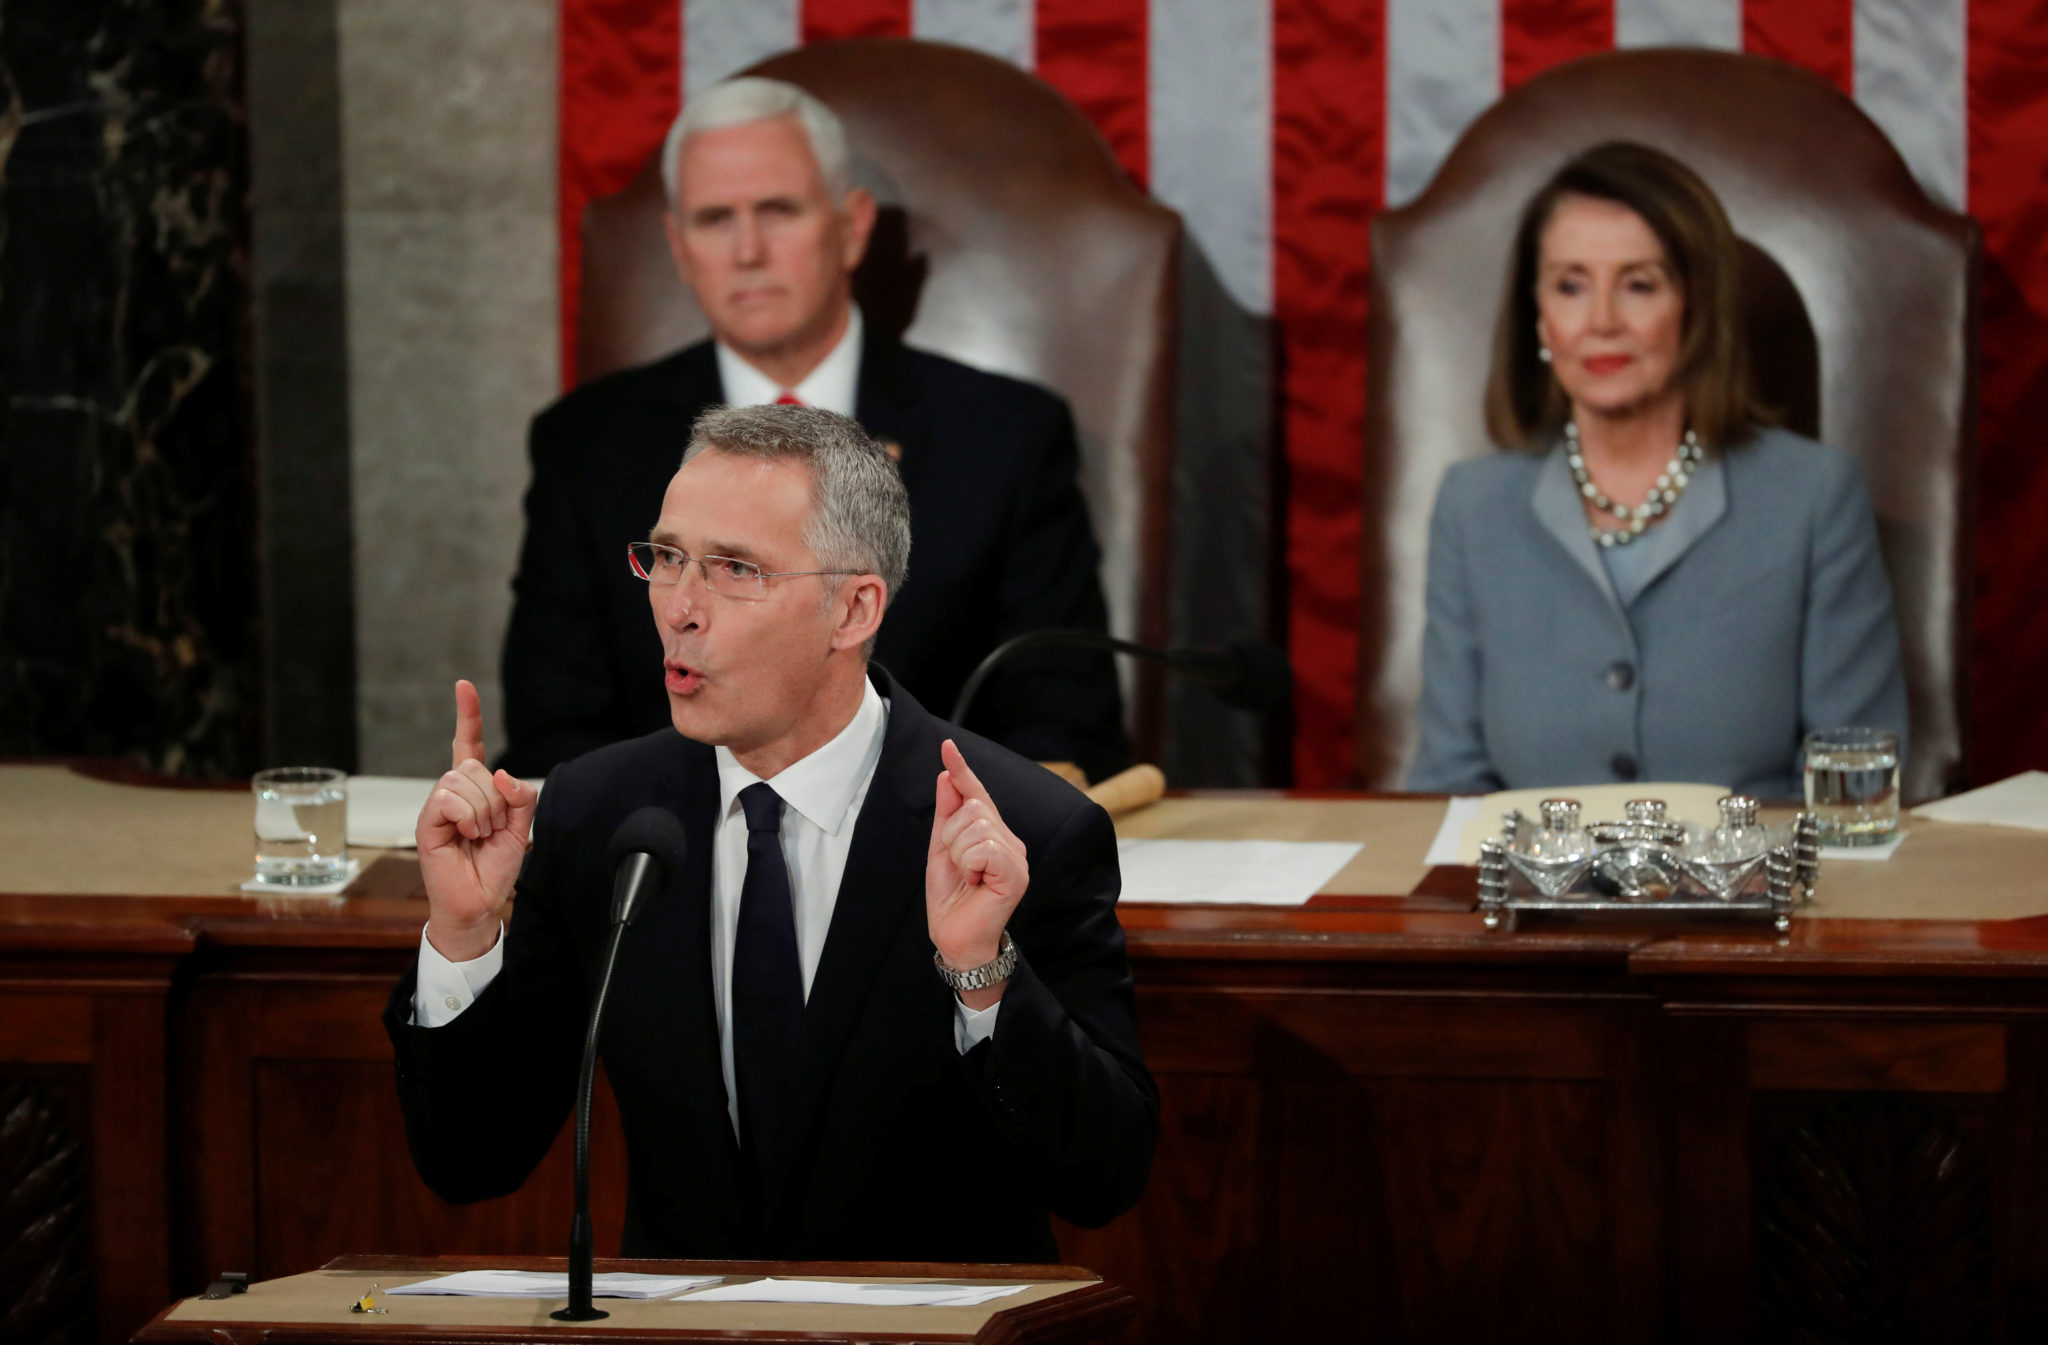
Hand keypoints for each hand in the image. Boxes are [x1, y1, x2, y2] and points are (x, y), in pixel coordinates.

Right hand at [417, 679, 537, 961]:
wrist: (480, 902)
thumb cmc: (495, 867)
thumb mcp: (522, 829)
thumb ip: (521, 798)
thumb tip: (504, 774)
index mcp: (477, 790)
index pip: (470, 744)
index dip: (468, 715)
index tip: (464, 686)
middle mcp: (454, 792)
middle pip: (475, 766)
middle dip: (496, 798)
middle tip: (492, 828)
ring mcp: (438, 806)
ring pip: (463, 781)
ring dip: (483, 811)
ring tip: (479, 835)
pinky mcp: (427, 822)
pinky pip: (448, 798)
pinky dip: (466, 815)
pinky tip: (466, 834)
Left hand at [926, 739, 1027, 1004]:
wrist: (955, 938)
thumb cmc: (951, 899)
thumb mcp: (940, 850)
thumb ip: (945, 814)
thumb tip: (945, 776)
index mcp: (994, 834)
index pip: (976, 794)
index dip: (962, 770)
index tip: (947, 746)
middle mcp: (1010, 841)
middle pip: (972, 807)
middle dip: (950, 836)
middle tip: (957, 867)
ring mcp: (1016, 857)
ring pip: (976, 825)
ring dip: (958, 853)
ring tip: (966, 877)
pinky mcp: (1016, 873)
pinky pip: (984, 846)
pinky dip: (969, 862)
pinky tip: (976, 882)